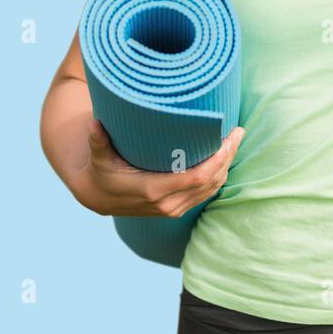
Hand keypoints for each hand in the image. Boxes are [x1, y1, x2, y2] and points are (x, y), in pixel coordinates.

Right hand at [72, 118, 245, 218]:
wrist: (98, 198)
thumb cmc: (101, 171)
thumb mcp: (98, 156)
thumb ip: (98, 140)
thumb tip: (94, 124)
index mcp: (153, 190)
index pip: (196, 177)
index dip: (217, 159)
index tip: (229, 138)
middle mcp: (168, 204)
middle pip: (210, 182)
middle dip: (227, 157)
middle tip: (238, 133)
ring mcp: (174, 209)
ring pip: (211, 189)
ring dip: (226, 166)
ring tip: (234, 141)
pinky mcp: (177, 209)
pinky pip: (205, 194)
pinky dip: (218, 177)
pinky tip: (223, 159)